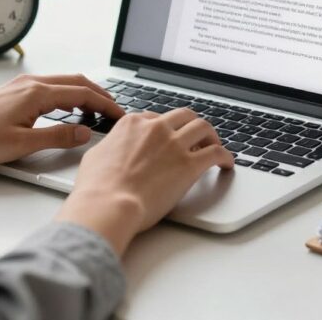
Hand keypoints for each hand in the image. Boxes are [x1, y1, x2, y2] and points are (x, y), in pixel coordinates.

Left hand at [0, 74, 123, 179]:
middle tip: (114, 109)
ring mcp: (21, 85)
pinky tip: (67, 107)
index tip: (119, 114)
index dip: (105, 104)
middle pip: (76, 82)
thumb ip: (58, 137)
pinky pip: (50, 86)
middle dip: (99, 94)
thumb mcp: (22, 145)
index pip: (82, 94)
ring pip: (63, 82)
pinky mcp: (13, 92)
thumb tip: (85, 133)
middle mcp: (31, 83)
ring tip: (96, 109)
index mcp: (37, 93)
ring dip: (83, 93)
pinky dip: (67, 94)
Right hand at [55, 108, 233, 255]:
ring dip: (211, 136)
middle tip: (196, 137)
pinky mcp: (189, 164)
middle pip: (183, 116)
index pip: (156, 118)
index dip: (165, 128)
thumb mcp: (95, 156)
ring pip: (203, 127)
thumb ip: (110, 146)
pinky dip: (225, 156)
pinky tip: (226, 163)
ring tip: (213, 146)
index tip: (169, 137)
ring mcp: (174, 144)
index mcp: (132, 124)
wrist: (107, 205)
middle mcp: (155, 129)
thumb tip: (113, 148)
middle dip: (191, 125)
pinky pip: (216, 153)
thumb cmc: (96, 188)